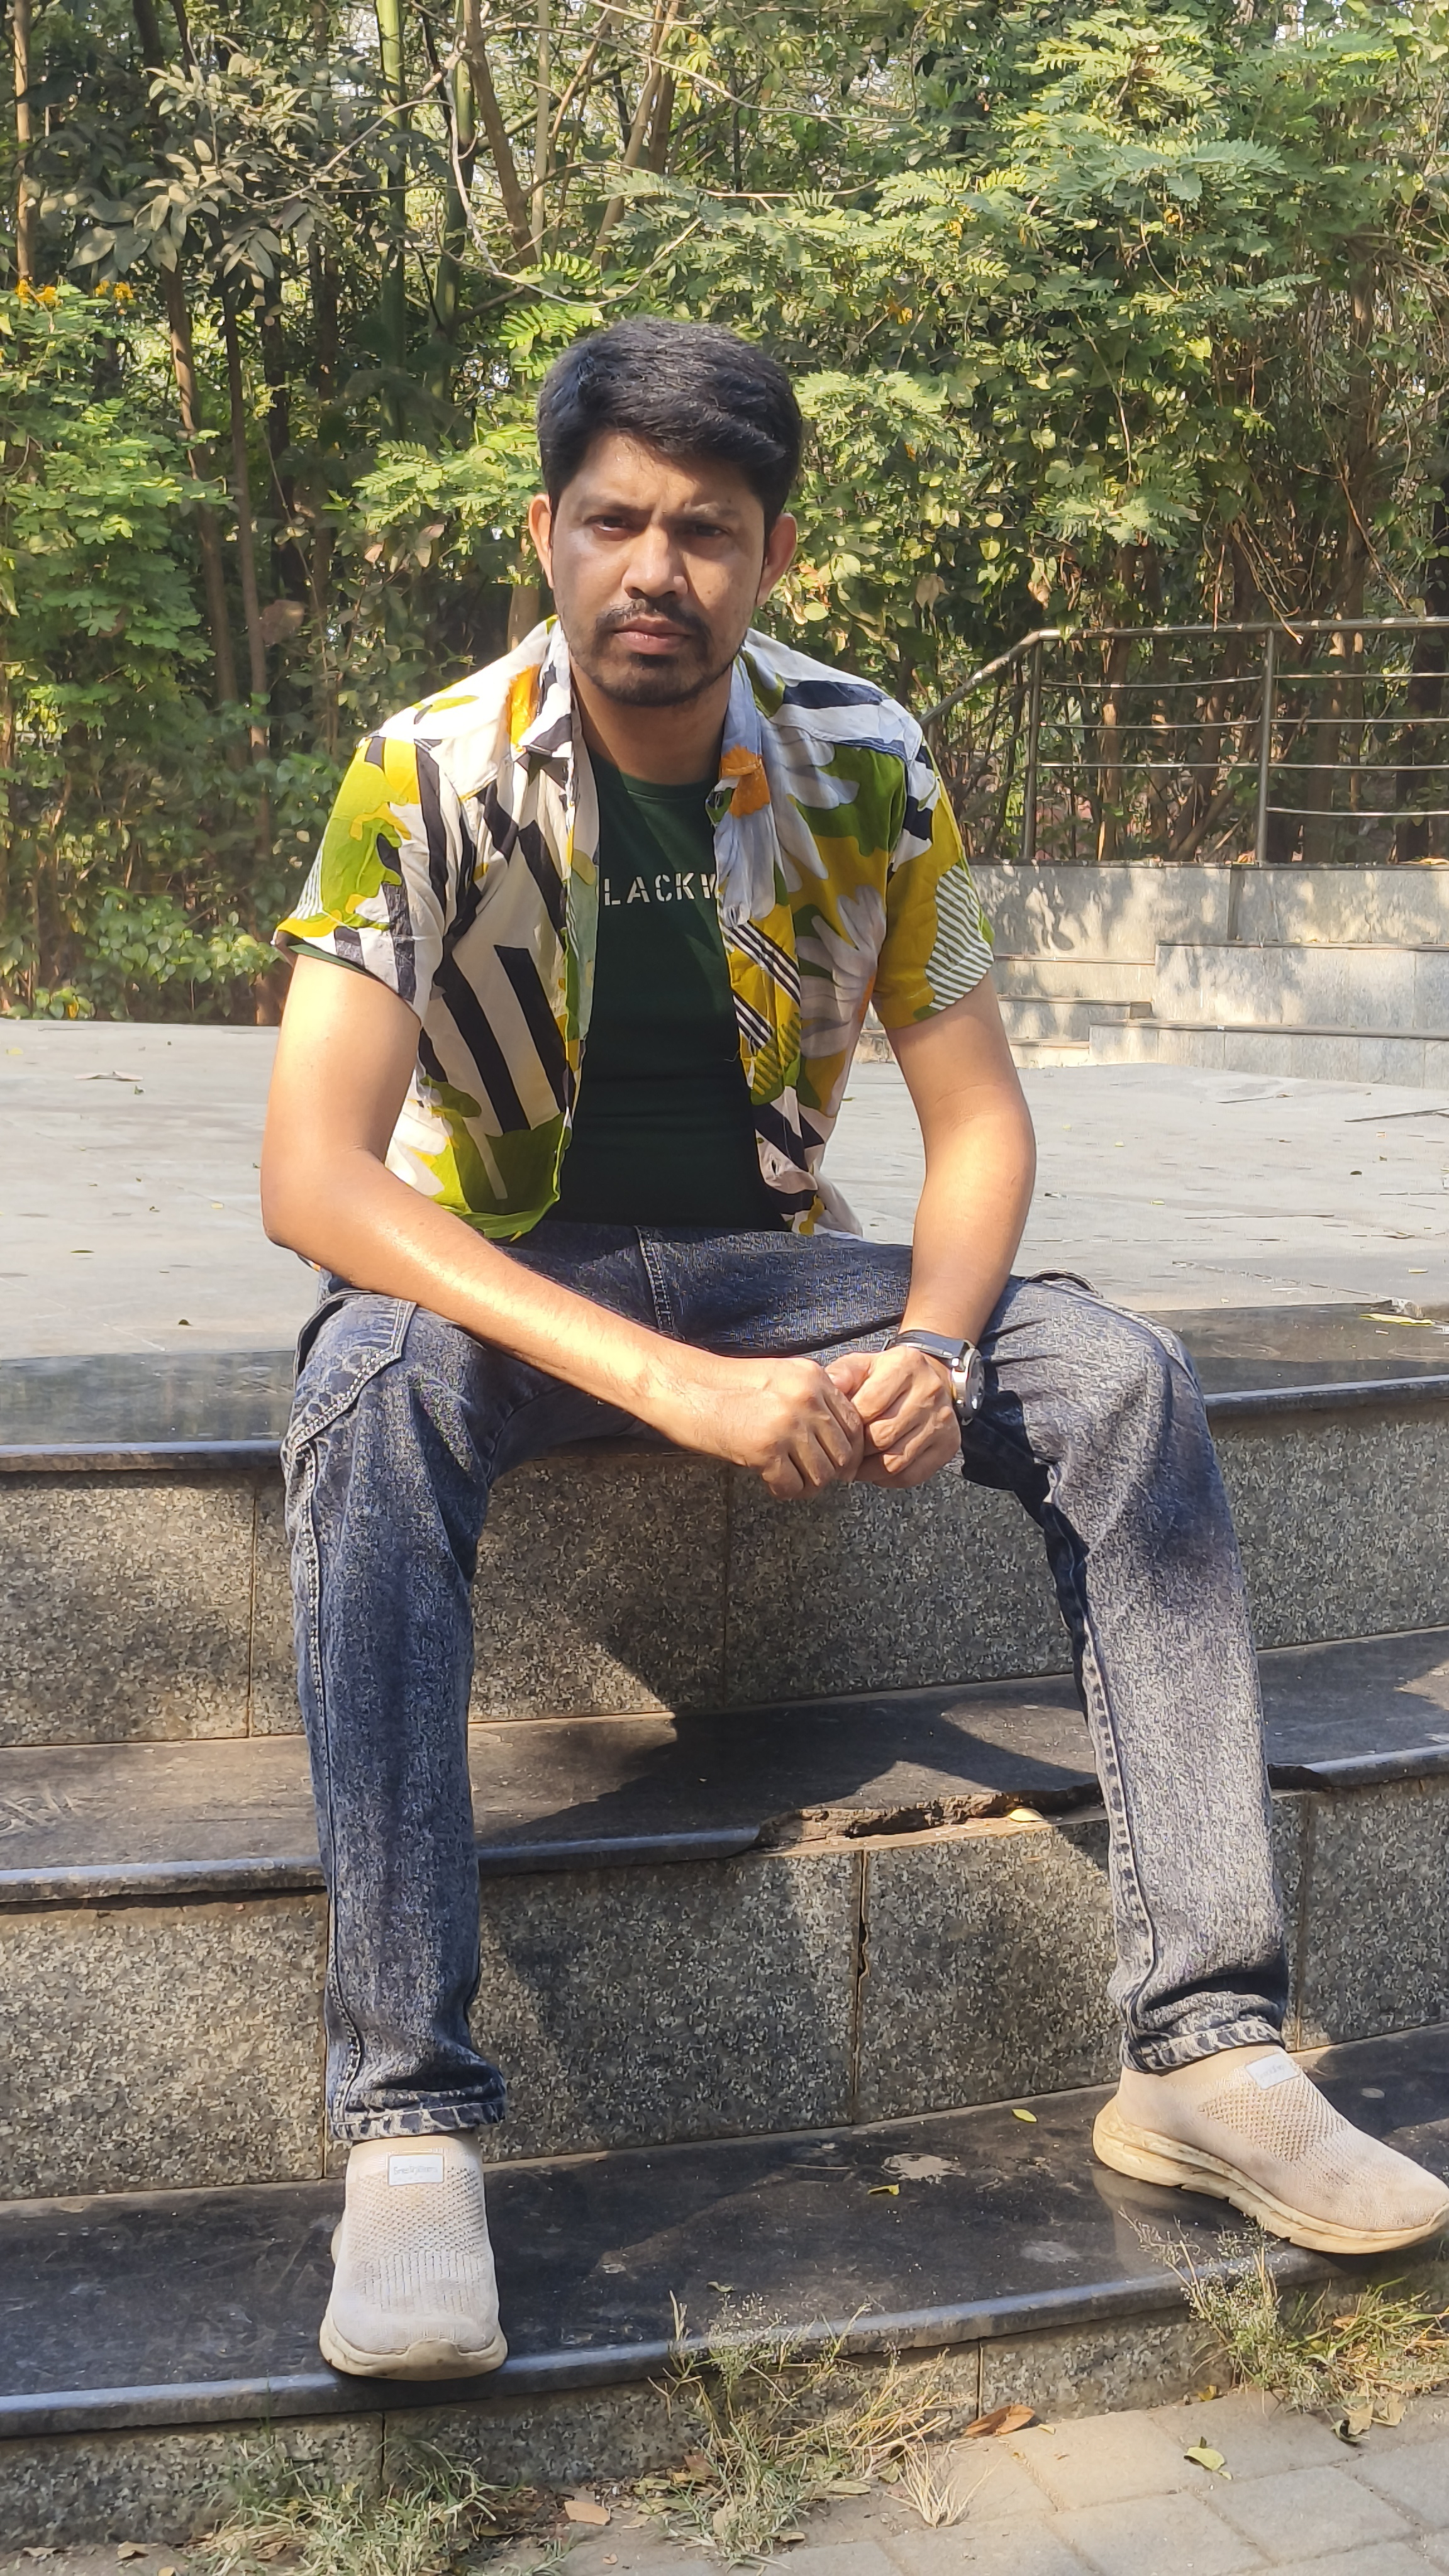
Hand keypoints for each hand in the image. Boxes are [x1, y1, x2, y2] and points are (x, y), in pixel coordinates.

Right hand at [655, 1354, 865, 1497]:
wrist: (683, 1386)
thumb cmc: (725, 1385)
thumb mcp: (778, 1377)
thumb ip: (810, 1398)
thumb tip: (835, 1438)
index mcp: (813, 1377)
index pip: (854, 1423)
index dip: (850, 1450)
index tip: (838, 1464)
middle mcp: (807, 1399)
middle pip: (843, 1452)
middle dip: (832, 1472)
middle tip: (814, 1479)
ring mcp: (787, 1424)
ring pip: (822, 1474)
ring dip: (809, 1485)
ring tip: (791, 1483)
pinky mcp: (765, 1449)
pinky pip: (792, 1485)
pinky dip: (785, 1491)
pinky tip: (772, 1485)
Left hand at [823, 1345, 961, 1488]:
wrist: (931, 1379)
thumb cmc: (888, 1376)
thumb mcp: (863, 1365)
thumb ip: (842, 1375)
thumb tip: (827, 1386)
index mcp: (905, 1366)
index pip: (868, 1407)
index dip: (847, 1425)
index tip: (835, 1432)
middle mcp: (929, 1392)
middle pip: (881, 1437)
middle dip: (856, 1450)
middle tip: (842, 1454)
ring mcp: (941, 1421)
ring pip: (895, 1461)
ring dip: (868, 1470)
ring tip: (854, 1465)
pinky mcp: (948, 1445)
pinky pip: (911, 1475)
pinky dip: (887, 1479)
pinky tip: (876, 1469)